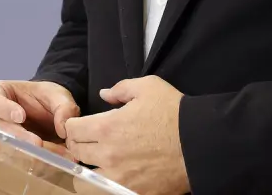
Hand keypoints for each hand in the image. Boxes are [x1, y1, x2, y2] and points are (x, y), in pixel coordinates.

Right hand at [0, 79, 79, 159]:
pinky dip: (35, 165)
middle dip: (19, 138)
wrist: (46, 115)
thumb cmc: (44, 98)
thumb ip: (64, 107)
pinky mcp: (6, 157)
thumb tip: (63, 129)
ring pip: (6, 150)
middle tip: (38, 143)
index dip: (4, 109)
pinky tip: (52, 164)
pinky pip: (16, 163)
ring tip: (55, 156)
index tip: (20, 116)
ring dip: (30, 155)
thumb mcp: (58, 95)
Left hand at [64, 75, 188, 194]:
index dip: (74, 126)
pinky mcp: (132, 192)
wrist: (200, 143)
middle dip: (79, 145)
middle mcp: (108, 155)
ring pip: (86, 179)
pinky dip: (107, 184)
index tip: (81, 125)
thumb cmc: (174, 112)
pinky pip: (107, 191)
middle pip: (76, 153)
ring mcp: (119, 177)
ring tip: (101, 162)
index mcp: (107, 127)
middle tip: (90, 141)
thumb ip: (121, 89)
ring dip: (89, 169)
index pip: (71, 130)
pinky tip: (118, 174)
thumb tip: (104, 94)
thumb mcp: (148, 87)